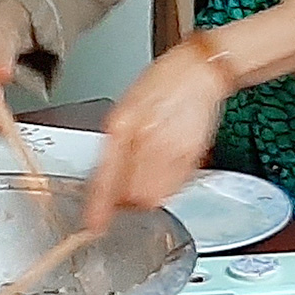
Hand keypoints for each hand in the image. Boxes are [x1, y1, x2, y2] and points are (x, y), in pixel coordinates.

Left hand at [81, 40, 233, 228]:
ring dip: (144, 198)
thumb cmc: (163, 82)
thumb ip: (115, 143)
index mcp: (122, 126)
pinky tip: (161, 175)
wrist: (200, 69)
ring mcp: (172, 150)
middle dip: (123, 202)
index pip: (106, 178)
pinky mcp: (191, 155)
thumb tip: (106, 177)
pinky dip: (165, 189)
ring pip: (154, 196)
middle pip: (131, 195)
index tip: (94, 225)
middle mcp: (147, 140)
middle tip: (119, 197)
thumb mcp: (126, 108)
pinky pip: (174, 187)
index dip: (99, 207)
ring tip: (142, 184)